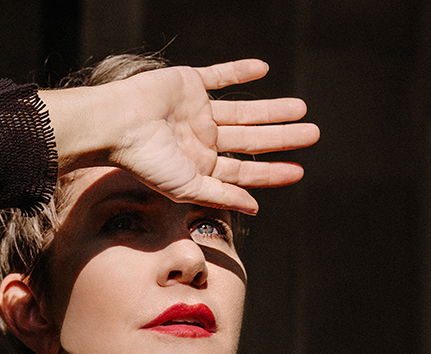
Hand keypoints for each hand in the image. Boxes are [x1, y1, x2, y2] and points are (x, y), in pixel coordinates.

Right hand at [40, 59, 319, 213]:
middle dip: (281, 138)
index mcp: (201, 166)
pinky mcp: (187, 84)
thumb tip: (255, 208)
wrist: (116, 123)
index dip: (272, 172)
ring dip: (271, 109)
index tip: (299, 171)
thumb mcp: (187, 187)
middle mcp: (201, 139)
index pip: (244, 170)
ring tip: (301, 108)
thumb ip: (221, 196)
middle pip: (250, 139)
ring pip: (243, 110)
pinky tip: (263, 69)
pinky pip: (219, 76)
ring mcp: (195, 111)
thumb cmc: (145, 161)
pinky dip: (239, 72)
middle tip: (314, 134)